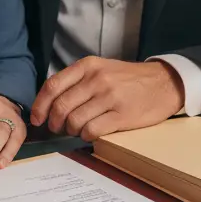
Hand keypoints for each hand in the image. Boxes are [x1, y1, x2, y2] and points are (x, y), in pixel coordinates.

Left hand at [29, 58, 184, 141]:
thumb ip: (77, 81)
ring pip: (74, 120)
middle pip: (61, 106)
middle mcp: (96, 79)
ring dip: (70, 130)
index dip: (40, 105)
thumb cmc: (128, 79)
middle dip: (54, 123)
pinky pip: (92, 130)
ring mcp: (109, 97)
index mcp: (88, 65)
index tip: (37, 118)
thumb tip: (49, 103)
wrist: (163, 83)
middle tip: (58, 128)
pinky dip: (85, 135)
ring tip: (77, 130)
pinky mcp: (121, 115)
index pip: (53, 86)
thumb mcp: (101, 69)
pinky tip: (90, 133)